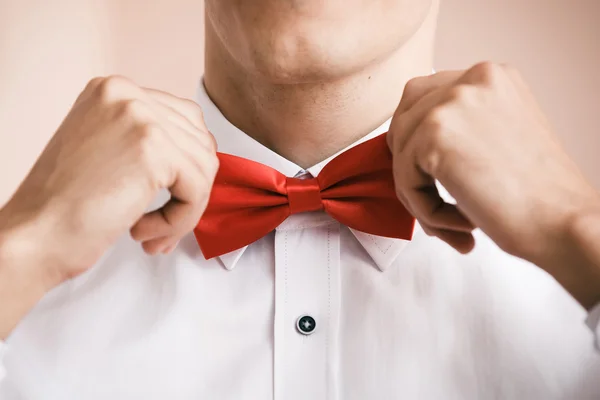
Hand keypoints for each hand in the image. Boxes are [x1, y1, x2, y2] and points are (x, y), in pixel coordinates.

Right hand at [0, 76, 218, 289]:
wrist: (35, 235)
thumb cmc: (66, 206)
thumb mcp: (108, 151)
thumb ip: (149, 141)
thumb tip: (202, 157)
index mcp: (114, 90)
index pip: (185, 121)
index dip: (184, 168)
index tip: (164, 200)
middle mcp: (128, 94)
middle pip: (200, 142)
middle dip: (189, 191)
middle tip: (161, 225)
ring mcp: (140, 116)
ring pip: (204, 167)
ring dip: (184, 211)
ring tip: (151, 233)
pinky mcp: (152, 147)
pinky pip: (197, 188)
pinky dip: (181, 220)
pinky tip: (143, 232)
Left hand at [387, 62, 599, 269]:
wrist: (565, 221)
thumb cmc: (539, 194)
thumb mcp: (502, 136)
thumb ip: (462, 128)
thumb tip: (412, 148)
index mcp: (490, 77)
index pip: (424, 97)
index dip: (418, 140)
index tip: (431, 174)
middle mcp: (471, 79)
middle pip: (405, 119)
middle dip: (410, 165)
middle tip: (434, 202)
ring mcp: (451, 103)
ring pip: (401, 153)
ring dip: (419, 194)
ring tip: (454, 221)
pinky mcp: (434, 136)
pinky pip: (405, 180)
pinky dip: (425, 210)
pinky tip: (462, 222)